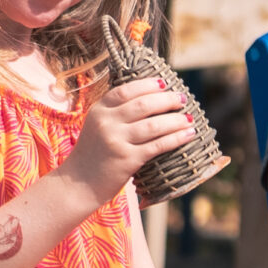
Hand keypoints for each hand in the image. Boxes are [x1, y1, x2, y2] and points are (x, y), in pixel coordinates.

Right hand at [58, 75, 190, 203]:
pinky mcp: (127, 160)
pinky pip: (157, 145)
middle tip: (181, 99)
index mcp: (98, 110)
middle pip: (143, 105)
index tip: (164, 83)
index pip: (126, 90)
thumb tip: (150, 100)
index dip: (148, 85)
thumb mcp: (97, 126)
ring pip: (153, 125)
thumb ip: (115, 113)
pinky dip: (176, 138)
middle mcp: (106, 123)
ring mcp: (116, 141)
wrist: (79, 184)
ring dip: (175, 120)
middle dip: (167, 100)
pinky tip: (188, 134)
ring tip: (188, 118)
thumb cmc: (92, 155)